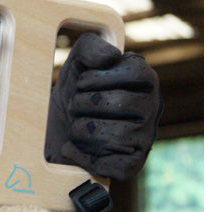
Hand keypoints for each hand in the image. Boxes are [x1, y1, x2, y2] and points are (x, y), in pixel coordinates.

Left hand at [45, 33, 160, 180]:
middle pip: (117, 104)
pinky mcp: (133, 165)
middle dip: (82, 104)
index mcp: (145, 79)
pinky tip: (78, 148)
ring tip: (78, 126)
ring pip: (111, 136)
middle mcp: (153, 109)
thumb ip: (91, 47)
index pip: (132, 73)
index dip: (95, 79)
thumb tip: (112, 57)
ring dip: (80, 130)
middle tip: (75, 106)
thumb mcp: (78, 62)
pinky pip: (108, 164)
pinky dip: (82, 156)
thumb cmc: (76, 93)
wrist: (58, 129)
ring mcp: (145, 138)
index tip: (82, 84)